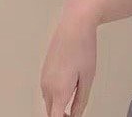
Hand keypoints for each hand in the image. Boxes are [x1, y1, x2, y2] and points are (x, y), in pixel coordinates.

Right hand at [40, 0, 98, 116]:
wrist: (74, 25)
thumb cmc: (82, 47)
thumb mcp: (87, 78)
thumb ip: (81, 100)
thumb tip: (76, 113)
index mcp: (59, 90)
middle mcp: (47, 86)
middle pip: (51, 111)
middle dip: (61, 115)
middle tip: (75, 111)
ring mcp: (44, 77)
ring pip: (49, 100)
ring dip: (59, 104)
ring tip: (75, 95)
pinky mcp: (44, 69)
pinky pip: (48, 89)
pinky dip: (56, 93)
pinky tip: (69, 83)